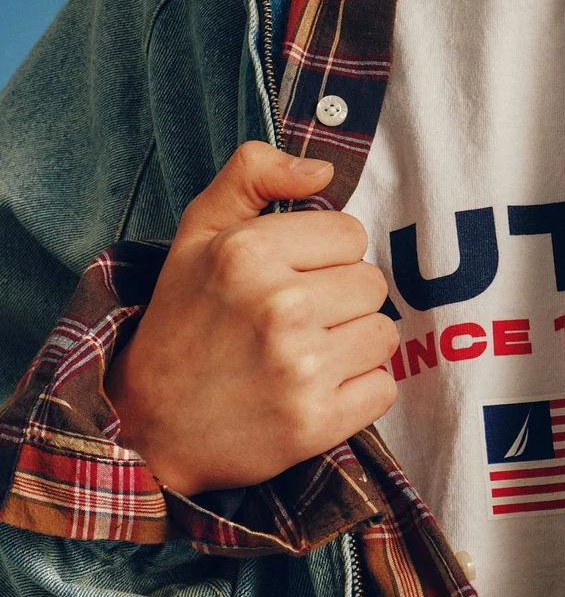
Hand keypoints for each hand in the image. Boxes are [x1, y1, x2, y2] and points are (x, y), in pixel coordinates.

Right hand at [104, 142, 398, 495]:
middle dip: (340, 300)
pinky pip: (383, 388)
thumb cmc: (183, 321)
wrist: (150, 426)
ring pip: (383, 335)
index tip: (292, 276)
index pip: (351, 234)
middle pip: (372, 283)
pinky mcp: (316, 422)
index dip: (325, 255)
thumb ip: (252, 174)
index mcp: (247, 252)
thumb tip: (322, 170)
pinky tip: (313, 391)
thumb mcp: (198, 231)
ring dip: (352, 346)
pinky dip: (356, 393)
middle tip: (293, 322)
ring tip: (303, 355)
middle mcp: (278, 306)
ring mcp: (300, 367)